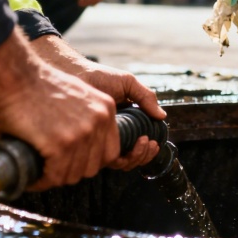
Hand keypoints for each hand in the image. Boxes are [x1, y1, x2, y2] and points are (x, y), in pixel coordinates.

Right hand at [0, 29, 120, 190]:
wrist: (16, 75)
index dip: (90, 162)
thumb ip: (86, 119)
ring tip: (41, 173)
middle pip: (93, 167)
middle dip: (72, 171)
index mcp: (106, 109)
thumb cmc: (37, 85)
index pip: (110, 152)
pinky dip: (42, 181)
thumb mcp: (77, 96)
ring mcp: (81, 134)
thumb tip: (80, 150)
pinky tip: (33, 177)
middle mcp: (99, 121)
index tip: (73, 162)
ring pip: (73, 174)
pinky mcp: (60, 145)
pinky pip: (55, 175)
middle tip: (53, 170)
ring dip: (55, 177)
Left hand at [29, 34, 166, 170]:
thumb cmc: (99, 77)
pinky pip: (109, 159)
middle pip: (131, 158)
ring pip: (122, 162)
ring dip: (138, 156)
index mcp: (123, 123)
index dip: (147, 149)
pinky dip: (125, 155)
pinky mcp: (90, 144)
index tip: (154, 142)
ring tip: (143, 141)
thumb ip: (145, 97)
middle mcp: (111, 135)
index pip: (137, 146)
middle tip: (150, 142)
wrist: (75, 74)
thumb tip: (162, 117)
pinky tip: (133, 142)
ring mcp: (100, 140)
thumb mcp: (127, 83)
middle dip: (144, 154)